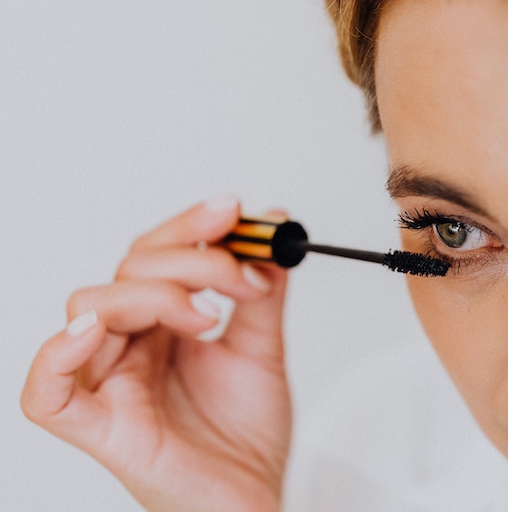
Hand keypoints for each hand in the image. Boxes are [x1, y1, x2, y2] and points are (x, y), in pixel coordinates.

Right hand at [21, 196, 290, 511]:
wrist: (255, 499)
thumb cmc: (248, 435)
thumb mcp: (262, 347)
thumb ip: (262, 292)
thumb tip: (274, 226)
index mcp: (161, 326)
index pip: (152, 255)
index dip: (188, 227)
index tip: (233, 211)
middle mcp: (129, 348)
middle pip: (126, 271)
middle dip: (190, 259)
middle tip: (242, 277)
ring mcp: (110, 385)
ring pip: (91, 307)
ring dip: (152, 294)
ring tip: (206, 317)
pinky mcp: (102, 429)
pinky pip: (45, 395)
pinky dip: (58, 355)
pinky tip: (96, 331)